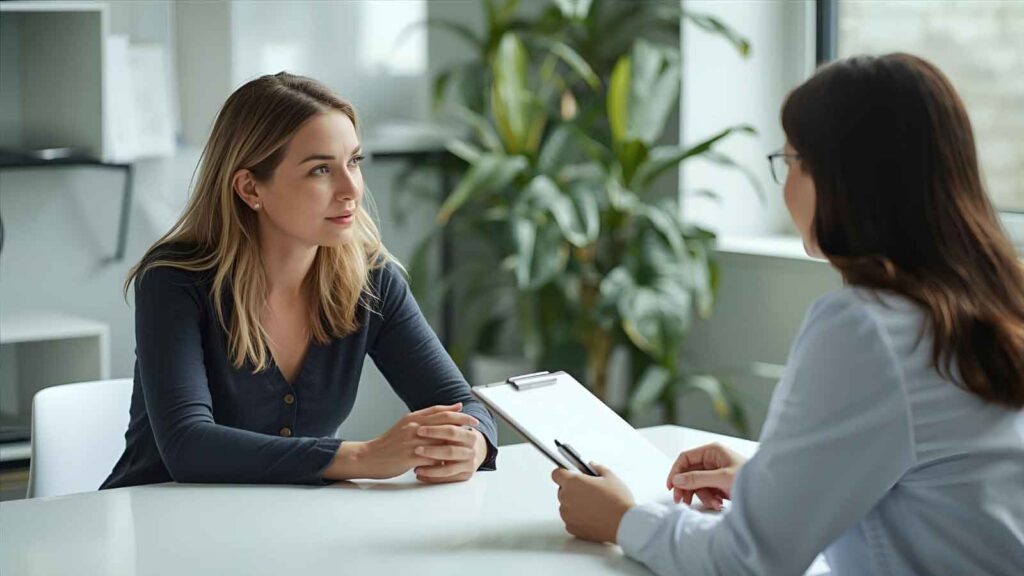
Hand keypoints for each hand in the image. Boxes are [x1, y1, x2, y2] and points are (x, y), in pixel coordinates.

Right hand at [324, 403, 478, 479]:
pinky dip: (444, 460)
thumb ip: (423, 419)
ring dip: (456, 442)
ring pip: (441, 440)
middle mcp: (414, 427)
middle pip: (443, 421)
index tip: (468, 414)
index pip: (438, 411)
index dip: (455, 412)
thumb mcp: (404, 426)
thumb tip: (442, 413)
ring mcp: (412, 442)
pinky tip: (453, 462)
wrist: (368, 457)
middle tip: (475, 425)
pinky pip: (432, 458)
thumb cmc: (388, 444)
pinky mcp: (410, 458)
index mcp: (412, 419)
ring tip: (469, 444)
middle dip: (462, 422)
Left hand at [412, 422, 487, 483]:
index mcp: (470, 435)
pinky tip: (420, 474)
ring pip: (448, 469)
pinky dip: (432, 478)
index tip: (418, 430)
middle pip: (450, 451)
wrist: (473, 452)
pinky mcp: (464, 476)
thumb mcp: (457, 426)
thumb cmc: (459, 438)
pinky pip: (447, 479)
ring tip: (415, 467)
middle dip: (431, 451)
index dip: (435, 431)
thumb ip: (453, 417)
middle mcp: (471, 451)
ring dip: (430, 468)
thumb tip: (458, 405)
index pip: (452, 431)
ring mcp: (468, 465)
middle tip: (416, 450)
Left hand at [551, 463, 634, 543]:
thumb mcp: (610, 477)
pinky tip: (592, 516)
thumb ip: (598, 468)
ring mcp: (567, 515)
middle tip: (589, 490)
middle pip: (562, 490)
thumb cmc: (618, 501)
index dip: (564, 473)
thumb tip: (593, 466)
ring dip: (575, 504)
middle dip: (573, 489)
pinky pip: (571, 520)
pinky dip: (578, 518)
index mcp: (573, 482)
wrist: (624, 524)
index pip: (556, 473)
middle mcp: (566, 498)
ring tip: (593, 505)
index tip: (570, 474)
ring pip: (566, 506)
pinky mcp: (572, 528)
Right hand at [666, 442, 745, 509]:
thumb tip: (676, 480)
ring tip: (714, 504)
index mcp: (712, 451)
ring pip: (696, 485)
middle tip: (681, 501)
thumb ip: (697, 478)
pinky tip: (720, 504)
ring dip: (703, 496)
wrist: (768, 494)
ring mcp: (715, 472)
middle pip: (688, 473)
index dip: (676, 472)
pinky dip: (710, 499)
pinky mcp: (719, 484)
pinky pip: (706, 492)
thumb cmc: (750, 479)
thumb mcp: (722, 478)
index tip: (671, 486)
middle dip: (687, 488)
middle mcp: (712, 460)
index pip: (685, 458)